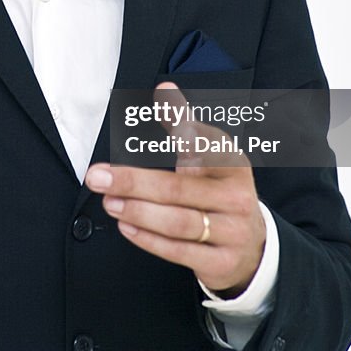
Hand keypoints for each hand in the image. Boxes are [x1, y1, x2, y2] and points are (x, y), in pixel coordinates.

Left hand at [84, 82, 265, 296]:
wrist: (253, 248)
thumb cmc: (219, 193)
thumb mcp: (212, 158)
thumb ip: (185, 124)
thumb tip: (164, 88)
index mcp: (233, 164)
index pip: (208, 147)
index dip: (189, 134)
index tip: (172, 123)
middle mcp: (237, 197)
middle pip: (179, 189)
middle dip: (134, 181)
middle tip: (97, 176)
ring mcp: (232, 232)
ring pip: (178, 222)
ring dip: (137, 211)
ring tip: (109, 201)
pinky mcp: (222, 262)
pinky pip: (179, 251)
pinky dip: (148, 239)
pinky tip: (126, 226)